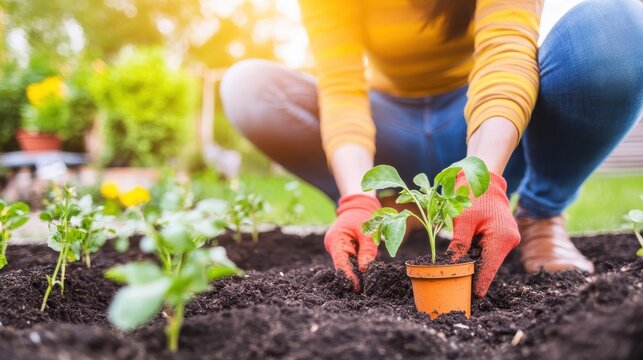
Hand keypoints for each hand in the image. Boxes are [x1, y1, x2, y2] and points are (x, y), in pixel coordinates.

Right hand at [324, 194, 380, 291]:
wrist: (358, 207)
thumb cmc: (363, 217)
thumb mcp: (368, 233)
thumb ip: (367, 251)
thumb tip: (366, 270)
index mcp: (336, 239)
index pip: (341, 261)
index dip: (348, 276)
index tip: (356, 287)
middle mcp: (333, 246)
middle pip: (342, 266)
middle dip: (353, 278)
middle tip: (363, 291)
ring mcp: (337, 249)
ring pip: (346, 265)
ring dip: (355, 273)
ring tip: (365, 285)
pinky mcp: (342, 251)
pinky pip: (349, 261)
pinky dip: (356, 267)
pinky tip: (364, 276)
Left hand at [448, 172, 519, 296]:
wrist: (483, 176)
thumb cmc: (473, 195)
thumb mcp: (462, 221)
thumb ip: (459, 245)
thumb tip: (451, 267)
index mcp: (502, 238)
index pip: (489, 270)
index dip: (478, 285)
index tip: (469, 298)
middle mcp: (509, 240)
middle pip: (489, 266)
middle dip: (473, 275)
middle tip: (456, 287)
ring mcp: (507, 238)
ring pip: (488, 258)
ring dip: (473, 263)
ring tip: (456, 273)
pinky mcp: (502, 235)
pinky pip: (488, 250)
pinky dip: (477, 253)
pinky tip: (464, 257)